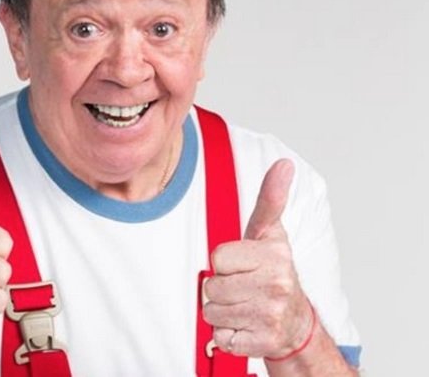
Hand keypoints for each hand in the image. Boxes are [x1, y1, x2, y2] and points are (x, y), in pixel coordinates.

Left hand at [203, 159, 311, 358]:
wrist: (297, 323)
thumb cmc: (275, 272)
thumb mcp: (272, 233)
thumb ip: (271, 199)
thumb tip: (284, 164)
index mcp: (274, 256)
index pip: (218, 258)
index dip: (225, 262)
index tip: (244, 263)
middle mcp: (276, 285)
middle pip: (212, 287)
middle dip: (222, 288)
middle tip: (244, 287)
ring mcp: (270, 316)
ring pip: (212, 312)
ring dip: (223, 311)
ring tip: (245, 305)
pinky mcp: (261, 343)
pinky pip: (220, 337)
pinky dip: (228, 334)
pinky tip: (247, 325)